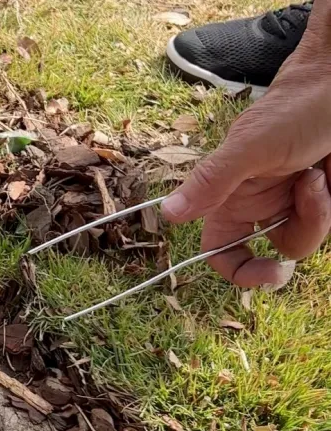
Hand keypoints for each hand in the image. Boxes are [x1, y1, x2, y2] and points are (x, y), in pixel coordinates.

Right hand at [162, 6, 330, 286]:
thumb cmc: (296, 105)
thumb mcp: (251, 147)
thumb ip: (211, 181)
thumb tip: (167, 214)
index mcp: (230, 197)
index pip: (221, 250)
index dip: (239, 270)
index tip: (271, 273)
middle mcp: (261, 202)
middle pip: (277, 248)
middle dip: (301, 230)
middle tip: (313, 197)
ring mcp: (294, 199)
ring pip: (307, 236)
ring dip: (320, 212)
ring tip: (319, 174)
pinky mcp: (323, 194)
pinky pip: (328, 219)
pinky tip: (330, 173)